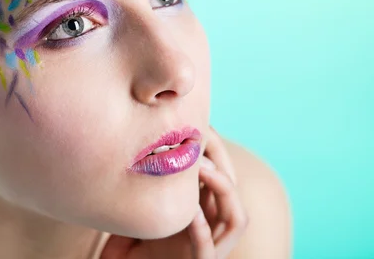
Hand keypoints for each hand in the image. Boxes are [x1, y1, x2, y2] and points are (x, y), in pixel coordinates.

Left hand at [100, 125, 248, 258]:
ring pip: (237, 218)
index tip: (199, 126)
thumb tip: (148, 135)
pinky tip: (191, 214)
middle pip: (233, 189)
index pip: (222, 173)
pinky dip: (202, 232)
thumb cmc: (137, 237)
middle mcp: (212, 225)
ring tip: (202, 168)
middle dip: (221, 162)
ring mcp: (209, 247)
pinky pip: (209, 252)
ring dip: (223, 190)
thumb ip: (153, 177)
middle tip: (201, 139)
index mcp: (204, 207)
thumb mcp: (147, 199)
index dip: (216, 149)